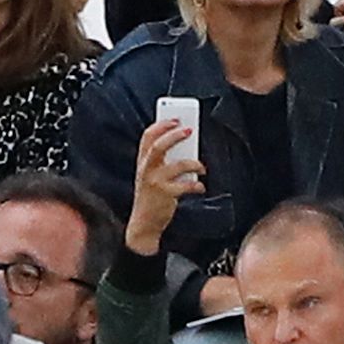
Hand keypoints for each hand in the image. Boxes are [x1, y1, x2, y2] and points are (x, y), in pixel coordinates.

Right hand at [126, 106, 199, 248]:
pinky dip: (197, 185)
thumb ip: (162, 162)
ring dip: (194, 163)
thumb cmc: (151, 198)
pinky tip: (200, 187)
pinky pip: (186, 185)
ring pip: (178, 164)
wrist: (143, 224)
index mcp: (142, 162)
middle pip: (159, 145)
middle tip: (190, 130)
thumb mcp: (150, 177)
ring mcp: (155, 181)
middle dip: (175, 135)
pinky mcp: (166, 194)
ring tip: (202, 167)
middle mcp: (146, 169)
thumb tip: (186, 148)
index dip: (161, 125)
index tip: (175, 119)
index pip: (147, 137)